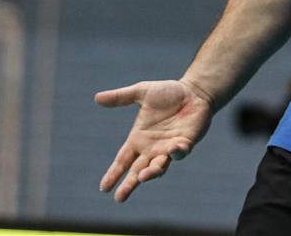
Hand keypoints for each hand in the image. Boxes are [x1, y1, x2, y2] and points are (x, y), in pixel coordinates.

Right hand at [95, 79, 213, 201]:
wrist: (193, 92)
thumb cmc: (168, 93)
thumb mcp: (141, 92)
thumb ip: (121, 97)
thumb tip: (97, 98)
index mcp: (139, 139)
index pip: (122, 160)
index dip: (113, 174)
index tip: (104, 188)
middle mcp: (152, 148)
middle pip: (137, 171)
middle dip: (129, 184)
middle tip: (119, 198)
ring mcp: (168, 148)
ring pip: (158, 167)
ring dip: (151, 172)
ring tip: (142, 177)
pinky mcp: (185, 143)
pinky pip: (179, 152)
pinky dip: (176, 153)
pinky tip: (172, 150)